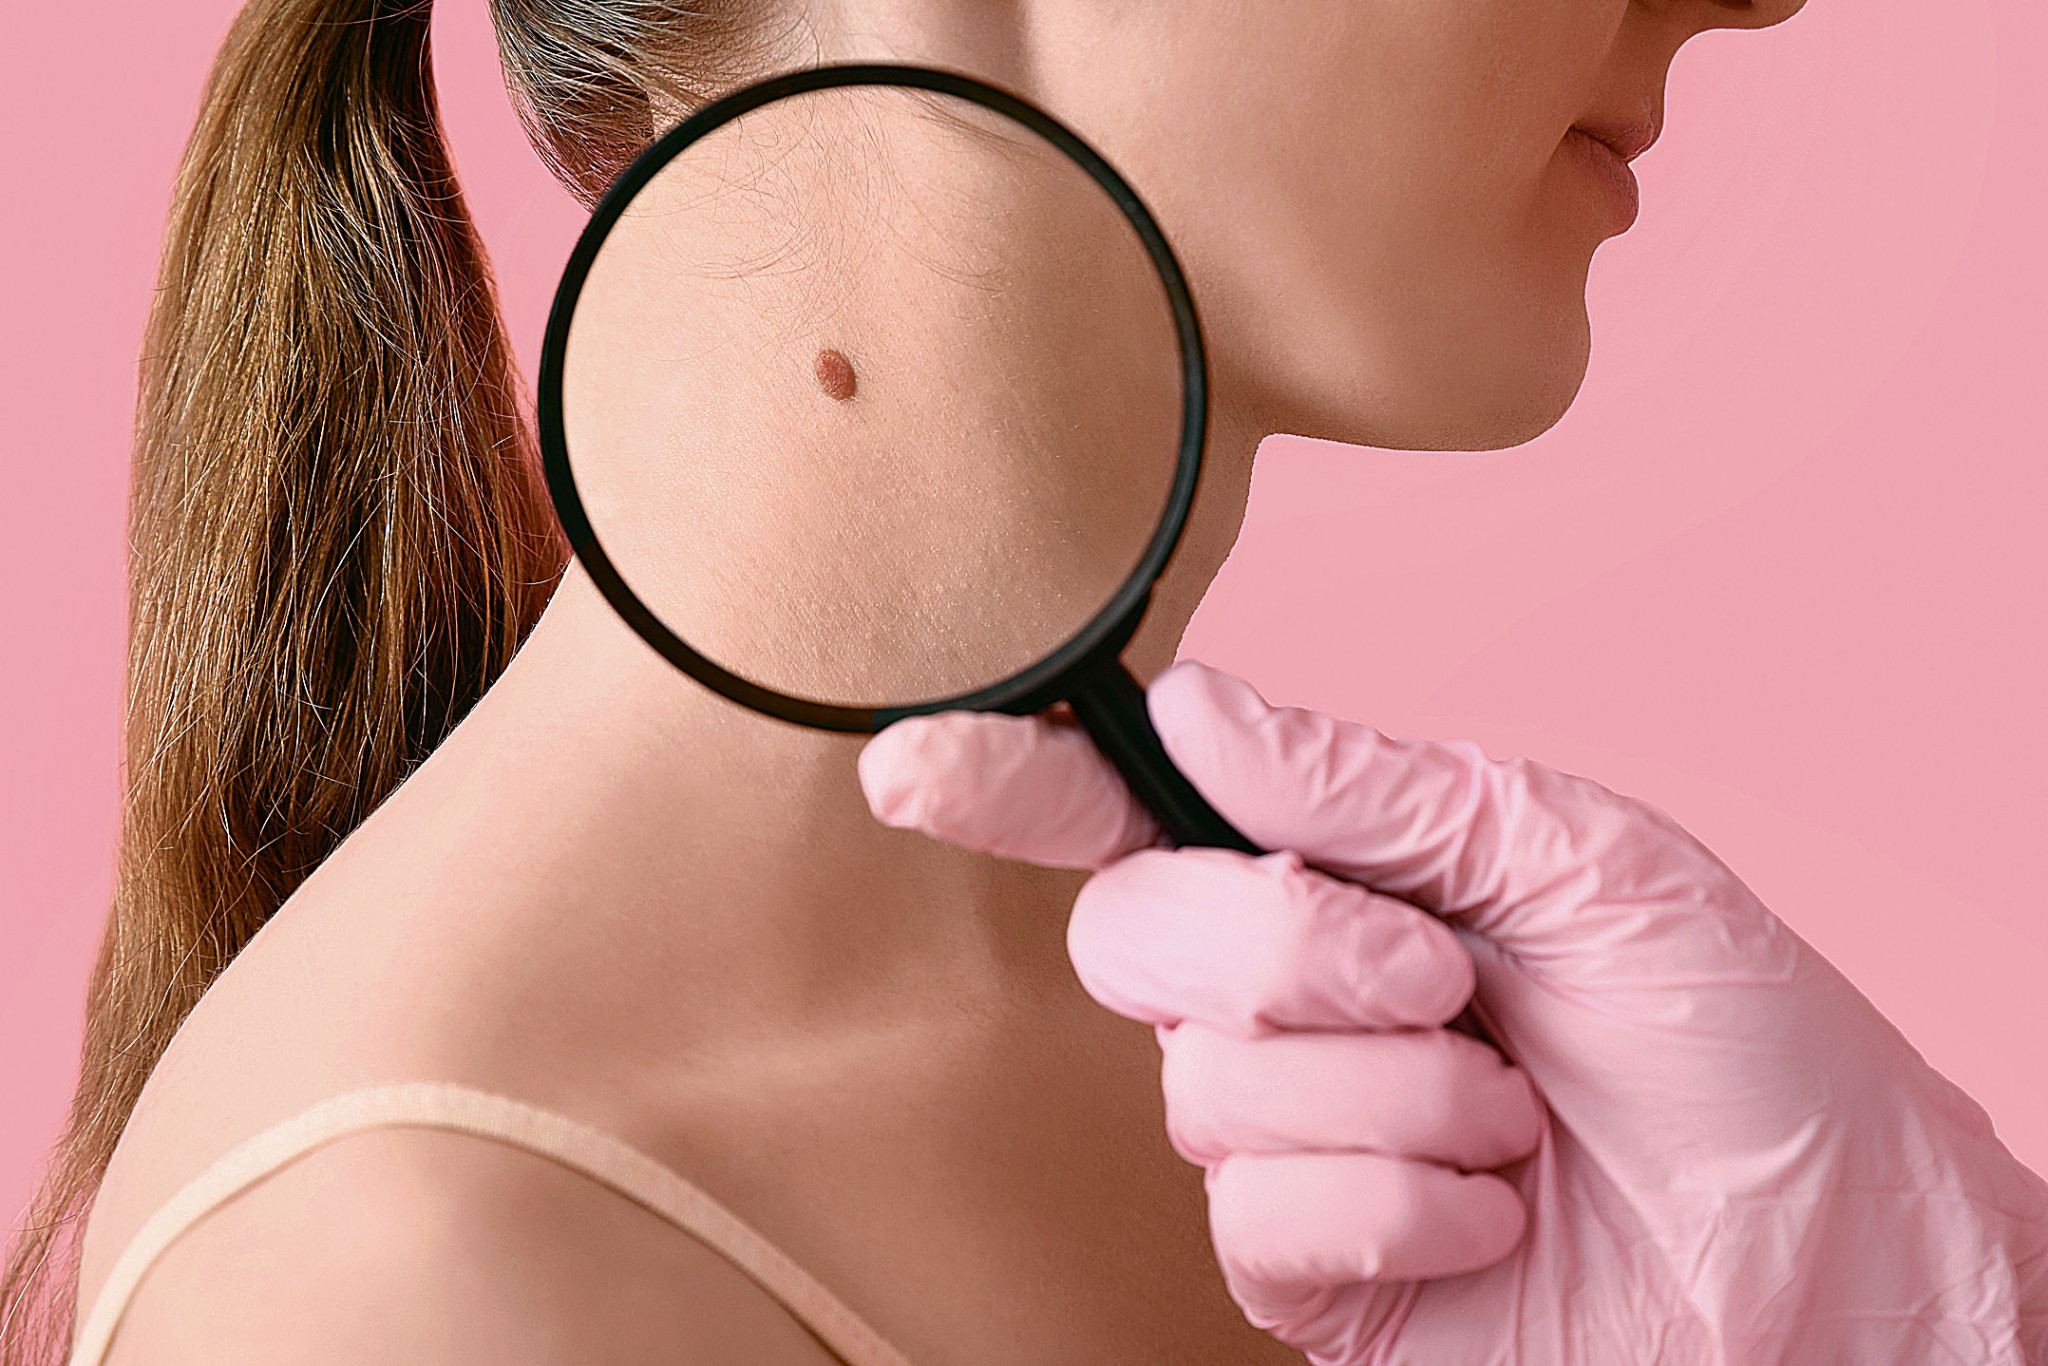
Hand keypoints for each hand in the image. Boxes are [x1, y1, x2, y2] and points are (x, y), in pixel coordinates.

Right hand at [859, 662, 2047, 1363]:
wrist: (1833, 1257)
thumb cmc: (1735, 1039)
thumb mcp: (1577, 861)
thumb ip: (1374, 790)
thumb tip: (1191, 711)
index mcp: (1341, 878)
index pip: (1136, 819)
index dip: (1017, 786)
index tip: (915, 762)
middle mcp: (1286, 1006)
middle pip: (1134, 939)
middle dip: (1289, 948)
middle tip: (1443, 978)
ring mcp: (1290, 1144)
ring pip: (1206, 1087)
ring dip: (1395, 1094)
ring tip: (1515, 1114)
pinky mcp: (1310, 1274)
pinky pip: (1266, 1218)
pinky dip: (1406, 1204)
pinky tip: (1496, 1209)